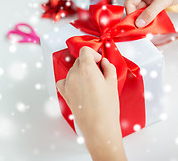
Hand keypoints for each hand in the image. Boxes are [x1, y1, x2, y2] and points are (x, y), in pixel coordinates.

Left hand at [56, 46, 126, 160]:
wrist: (99, 127)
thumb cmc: (106, 108)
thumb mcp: (112, 83)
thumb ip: (108, 68)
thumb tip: (104, 63)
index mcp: (86, 69)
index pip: (85, 51)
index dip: (94, 53)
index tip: (99, 60)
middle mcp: (74, 75)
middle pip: (79, 60)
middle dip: (89, 63)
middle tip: (99, 72)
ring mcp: (68, 84)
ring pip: (72, 70)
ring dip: (81, 71)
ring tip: (92, 83)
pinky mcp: (65, 94)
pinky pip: (64, 81)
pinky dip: (71, 80)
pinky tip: (80, 86)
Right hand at [125, 0, 177, 27]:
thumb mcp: (163, 0)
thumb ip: (150, 13)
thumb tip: (139, 23)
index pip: (130, 1)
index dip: (131, 14)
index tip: (133, 25)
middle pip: (136, 7)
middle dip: (138, 17)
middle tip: (140, 28)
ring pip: (144, 10)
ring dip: (146, 18)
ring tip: (148, 26)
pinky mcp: (160, 1)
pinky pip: (151, 11)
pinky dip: (152, 17)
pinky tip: (154, 22)